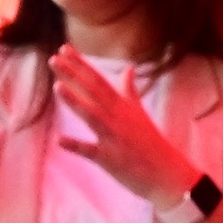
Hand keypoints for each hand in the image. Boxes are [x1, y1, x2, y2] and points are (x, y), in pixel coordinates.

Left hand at [47, 46, 190, 208]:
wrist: (168, 173)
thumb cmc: (151, 143)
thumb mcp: (140, 112)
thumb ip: (129, 91)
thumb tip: (128, 68)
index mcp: (122, 106)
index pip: (98, 80)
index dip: (81, 64)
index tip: (64, 48)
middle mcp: (118, 117)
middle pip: (93, 92)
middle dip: (73, 75)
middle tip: (54, 58)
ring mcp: (114, 137)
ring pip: (92, 115)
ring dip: (75, 101)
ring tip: (57, 86)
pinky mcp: (111, 159)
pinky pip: (91, 151)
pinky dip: (76, 146)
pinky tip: (59, 140)